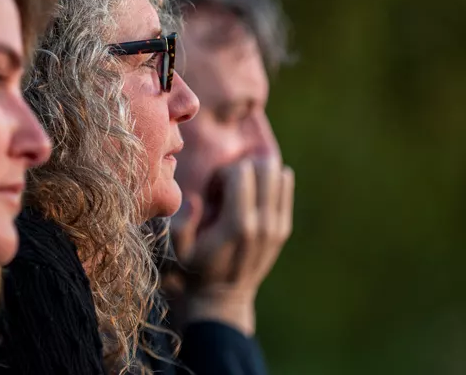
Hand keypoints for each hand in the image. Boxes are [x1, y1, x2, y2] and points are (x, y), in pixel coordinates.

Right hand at [169, 156, 293, 335]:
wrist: (223, 298)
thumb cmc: (195, 269)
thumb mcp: (179, 252)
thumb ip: (181, 226)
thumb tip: (195, 200)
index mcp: (237, 225)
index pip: (241, 171)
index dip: (222, 173)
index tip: (212, 191)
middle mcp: (262, 223)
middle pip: (264, 168)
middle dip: (241, 169)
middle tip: (227, 189)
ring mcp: (276, 226)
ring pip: (278, 173)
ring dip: (257, 174)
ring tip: (241, 191)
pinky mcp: (283, 228)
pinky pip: (286, 185)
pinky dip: (271, 181)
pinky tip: (253, 195)